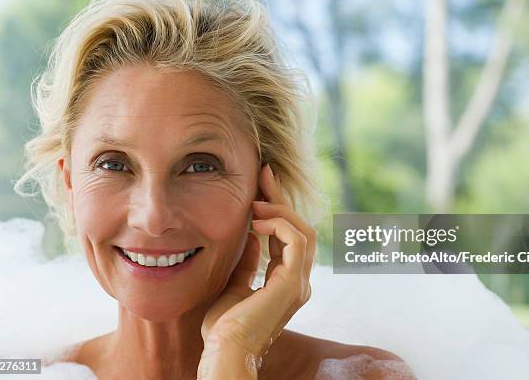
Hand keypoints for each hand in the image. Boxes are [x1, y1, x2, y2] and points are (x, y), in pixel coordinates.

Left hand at [197, 163, 316, 378]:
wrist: (224, 352)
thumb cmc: (225, 328)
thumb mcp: (235, 286)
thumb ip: (248, 263)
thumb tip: (250, 238)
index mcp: (287, 282)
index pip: (289, 237)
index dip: (277, 209)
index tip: (262, 184)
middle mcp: (299, 282)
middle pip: (301, 228)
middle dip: (281, 199)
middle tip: (263, 174)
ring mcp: (299, 283)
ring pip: (304, 231)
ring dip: (280, 210)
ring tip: (255, 202)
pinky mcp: (292, 284)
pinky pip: (296, 241)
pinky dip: (278, 224)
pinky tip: (256, 222)